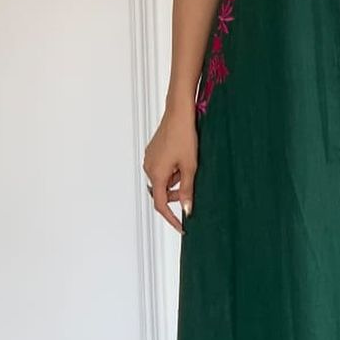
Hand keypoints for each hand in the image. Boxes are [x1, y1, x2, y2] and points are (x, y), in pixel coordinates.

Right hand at [143, 106, 197, 235]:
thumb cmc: (185, 136)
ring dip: (174, 181)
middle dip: (175, 195)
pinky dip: (171, 171)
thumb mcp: (190, 166)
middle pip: (160, 192)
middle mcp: (149, 168)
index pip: (160, 204)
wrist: (179, 113)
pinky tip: (182, 159)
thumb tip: (187, 209)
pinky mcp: (153, 152)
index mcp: (156, 174)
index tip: (181, 226)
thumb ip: (188, 190)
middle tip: (191, 191)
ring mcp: (149, 159)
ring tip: (188, 167)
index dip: (172, 218)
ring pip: (162, 180)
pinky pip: (161, 169)